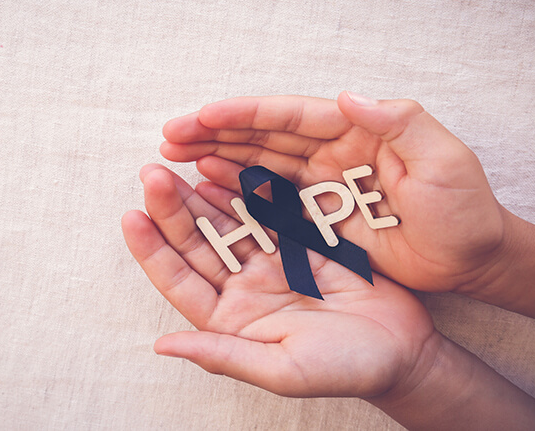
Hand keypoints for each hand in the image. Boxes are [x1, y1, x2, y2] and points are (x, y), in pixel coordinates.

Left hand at [121, 164, 436, 398]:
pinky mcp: (298, 243)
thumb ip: (222, 354)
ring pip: (226, 222)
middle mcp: (241, 289)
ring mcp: (268, 263)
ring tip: (178, 164)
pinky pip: (265, 212)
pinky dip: (246, 191)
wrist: (402, 351)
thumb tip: (162, 346)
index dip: (152, 250)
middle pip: (197, 243)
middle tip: (151, 173)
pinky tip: (225, 169)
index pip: (179, 280)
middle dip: (172, 210)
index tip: (131, 215)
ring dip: (201, 195)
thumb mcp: (280, 369)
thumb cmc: (342, 369)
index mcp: (228, 321)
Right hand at [160, 92, 510, 294]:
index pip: (291, 115)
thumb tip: (346, 96)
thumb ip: (399, 122)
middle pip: (263, 135)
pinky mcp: (317, 214)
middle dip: (216, 133)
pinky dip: (237, 189)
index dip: (244, 114)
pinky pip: (269, 197)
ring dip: (218, 157)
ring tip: (176, 157)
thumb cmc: (464, 209)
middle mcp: (331, 151)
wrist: (470, 258)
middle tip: (171, 137)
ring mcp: (321, 183)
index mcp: (357, 130)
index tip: (202, 115)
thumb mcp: (443, 159)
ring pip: (259, 162)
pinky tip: (209, 184)